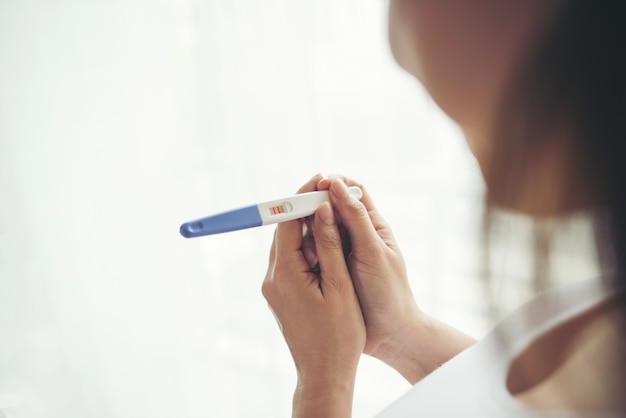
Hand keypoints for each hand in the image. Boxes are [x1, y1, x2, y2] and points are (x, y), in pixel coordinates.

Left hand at [262, 174, 365, 416]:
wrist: (324, 373)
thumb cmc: (338, 335)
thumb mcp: (339, 286)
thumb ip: (330, 245)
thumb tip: (322, 210)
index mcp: (285, 274)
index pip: (285, 221)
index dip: (301, 196)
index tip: (319, 179)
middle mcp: (273, 278)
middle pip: (283, 231)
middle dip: (304, 209)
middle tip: (327, 191)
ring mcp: (274, 288)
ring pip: (287, 245)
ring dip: (307, 230)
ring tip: (332, 216)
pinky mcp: (281, 295)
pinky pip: (290, 262)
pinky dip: (306, 249)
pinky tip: (327, 247)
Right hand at [315, 176, 420, 355]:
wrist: (389, 334)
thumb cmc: (388, 291)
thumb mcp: (372, 252)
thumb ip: (355, 219)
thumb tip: (336, 184)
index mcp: (372, 225)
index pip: (351, 191)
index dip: (333, 183)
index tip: (315, 184)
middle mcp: (356, 234)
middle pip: (330, 207)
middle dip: (314, 206)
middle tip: (299, 214)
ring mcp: (341, 252)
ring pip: (317, 229)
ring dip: (307, 230)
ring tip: (304, 244)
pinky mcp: (330, 269)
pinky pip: (312, 251)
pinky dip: (304, 250)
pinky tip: (299, 259)